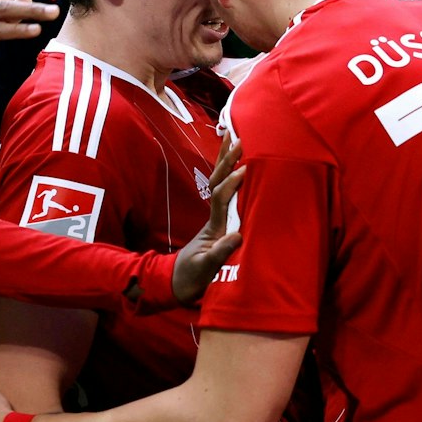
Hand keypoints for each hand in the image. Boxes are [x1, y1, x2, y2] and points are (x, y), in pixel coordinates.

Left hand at [170, 132, 244, 303]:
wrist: (178, 284)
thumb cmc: (192, 278)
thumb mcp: (206, 269)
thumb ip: (219, 254)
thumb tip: (237, 236)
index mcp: (213, 226)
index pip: (220, 197)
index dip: (231, 183)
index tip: (243, 169)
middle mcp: (213, 217)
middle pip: (217, 181)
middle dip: (226, 160)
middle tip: (237, 138)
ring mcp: (215, 218)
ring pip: (219, 183)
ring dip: (225, 161)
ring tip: (234, 138)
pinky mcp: (219, 223)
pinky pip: (226, 193)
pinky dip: (230, 175)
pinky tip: (237, 164)